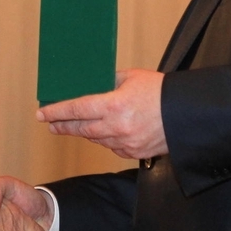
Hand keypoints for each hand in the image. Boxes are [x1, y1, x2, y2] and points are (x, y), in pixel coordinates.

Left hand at [37, 69, 166, 158]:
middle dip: (62, 126)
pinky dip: (103, 140)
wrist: (187, 115)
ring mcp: (125, 143)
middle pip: (81, 128)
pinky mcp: (134, 153)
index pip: (77, 109)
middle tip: (50, 123)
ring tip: (69, 127)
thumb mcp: (132, 77)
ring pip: (95, 139)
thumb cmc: (161, 91)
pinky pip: (111, 147)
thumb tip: (90, 83)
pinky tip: (99, 133)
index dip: (57, 112)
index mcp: (115, 105)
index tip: (42, 113)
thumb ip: (108, 81)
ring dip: (82, 133)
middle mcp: (117, 127)